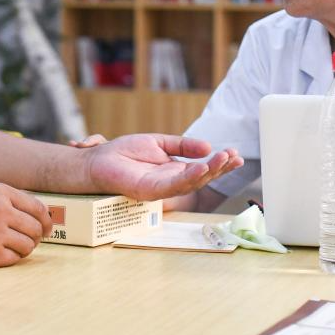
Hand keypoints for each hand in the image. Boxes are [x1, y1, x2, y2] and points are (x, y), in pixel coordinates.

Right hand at [0, 182, 51, 267]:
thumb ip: (14, 200)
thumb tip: (47, 215)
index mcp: (0, 191)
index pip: (39, 208)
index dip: (47, 221)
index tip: (47, 228)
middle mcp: (0, 209)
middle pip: (36, 228)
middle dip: (37, 236)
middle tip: (31, 238)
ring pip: (29, 245)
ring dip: (26, 247)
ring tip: (16, 245)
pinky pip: (16, 257)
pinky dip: (13, 256)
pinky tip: (3, 252)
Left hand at [80, 134, 243, 200]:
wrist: (98, 158)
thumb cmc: (123, 153)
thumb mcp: (159, 143)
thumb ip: (183, 146)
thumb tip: (208, 147)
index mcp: (173, 172)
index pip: (202, 170)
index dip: (219, 164)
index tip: (235, 154)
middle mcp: (170, 182)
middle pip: (201, 179)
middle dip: (220, 169)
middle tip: (236, 157)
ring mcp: (160, 189)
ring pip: (190, 183)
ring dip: (209, 172)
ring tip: (224, 159)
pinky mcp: (149, 191)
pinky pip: (173, 186)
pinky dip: (189, 178)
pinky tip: (201, 168)